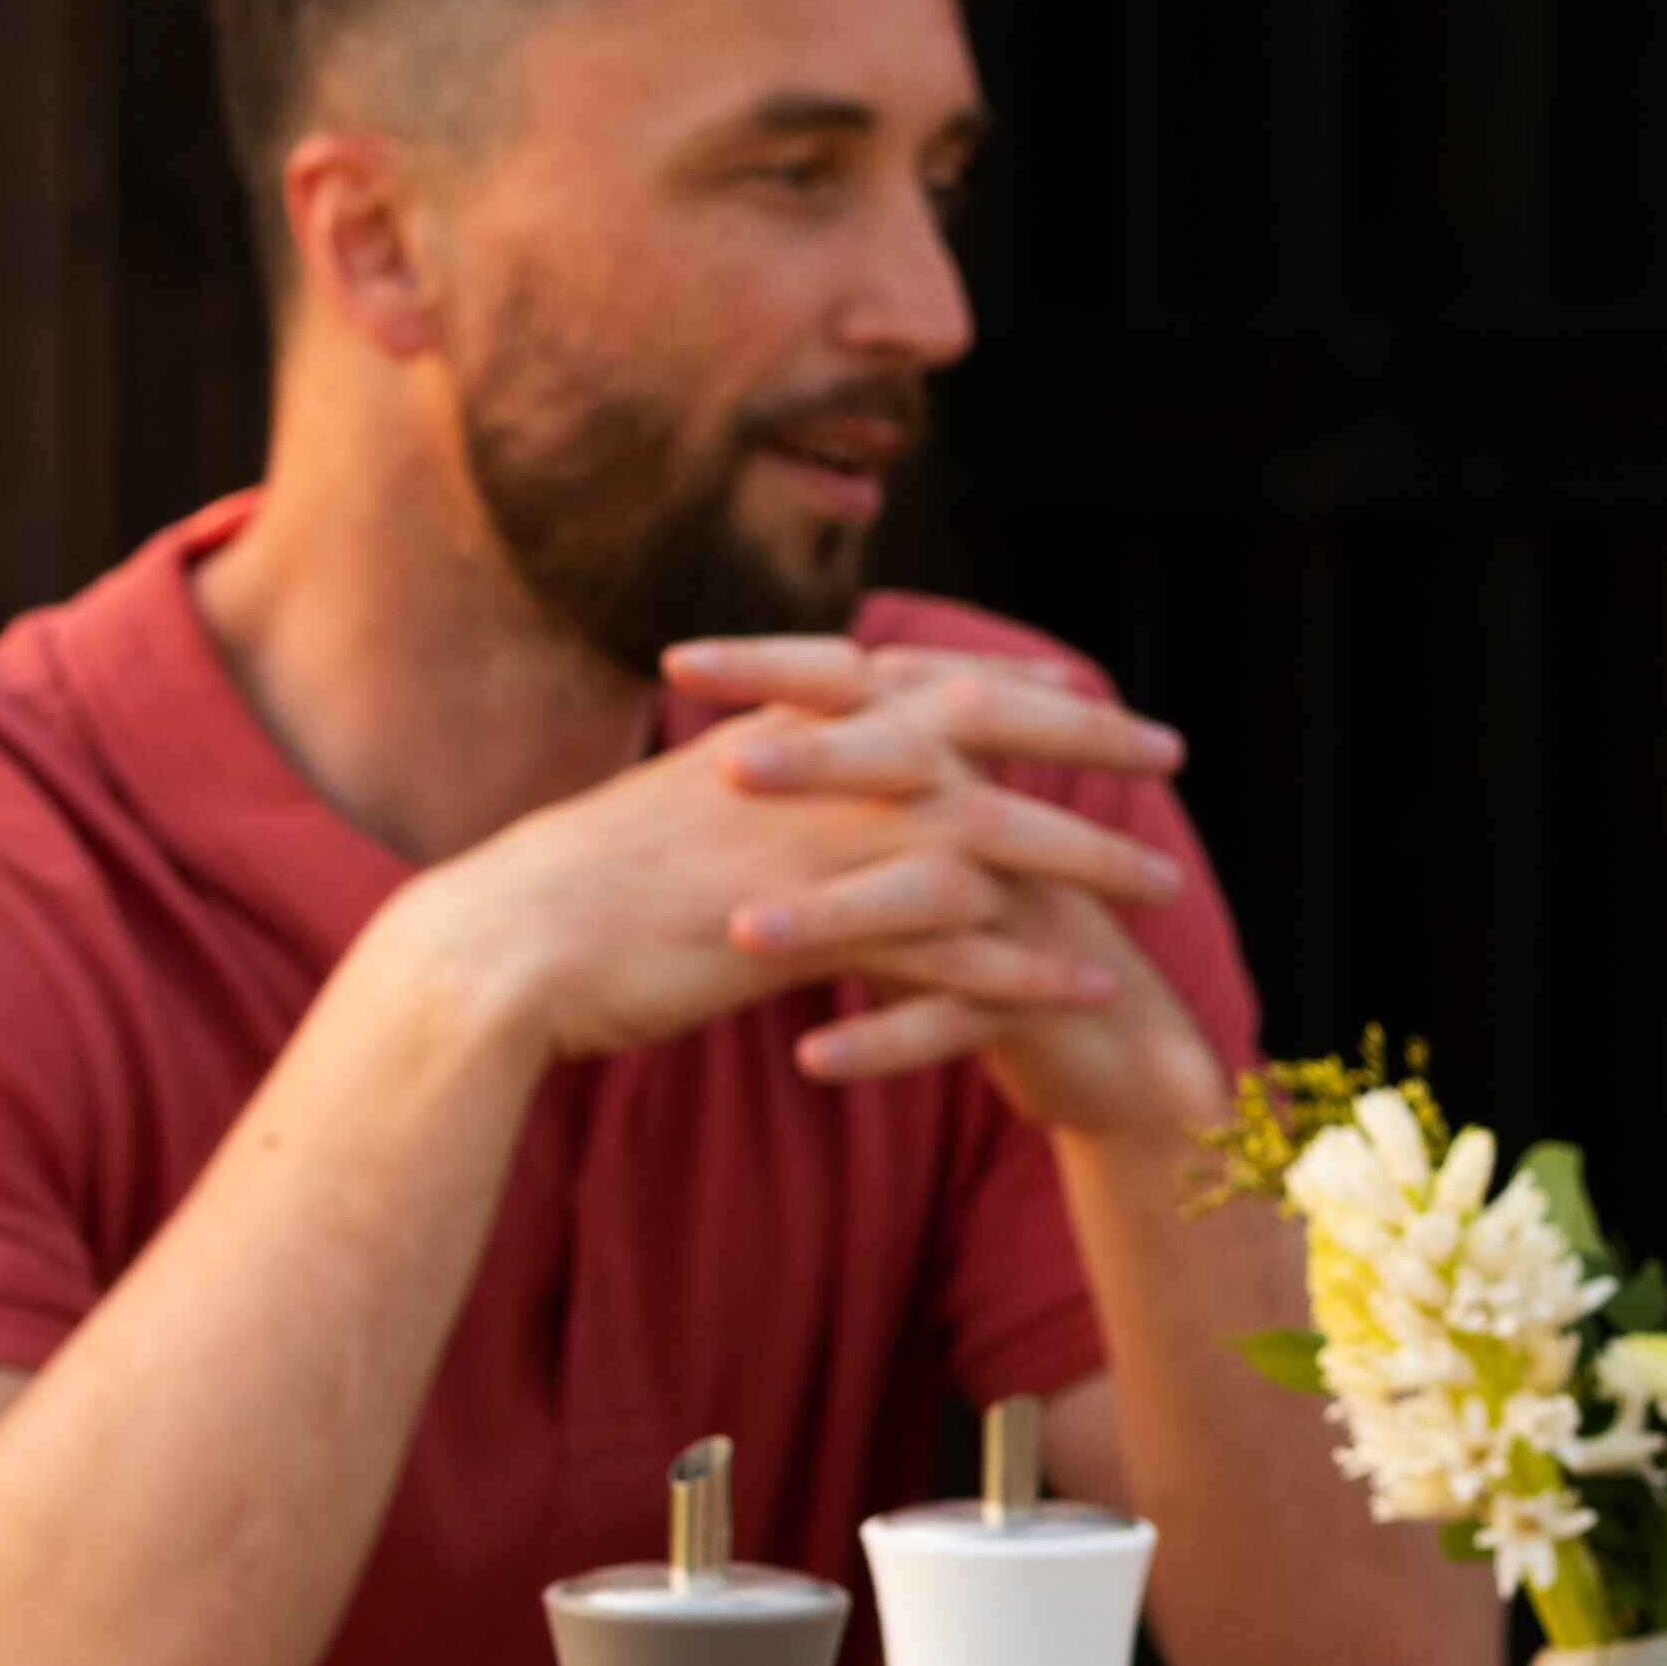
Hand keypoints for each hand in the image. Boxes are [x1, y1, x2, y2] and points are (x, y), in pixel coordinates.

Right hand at [369, 642, 1190, 1091]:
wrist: (496, 949)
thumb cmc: (558, 900)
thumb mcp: (658, 820)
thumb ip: (731, 803)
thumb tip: (759, 796)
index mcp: (775, 731)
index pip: (913, 681)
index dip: (1001, 680)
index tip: (1068, 682)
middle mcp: (809, 768)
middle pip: (981, 729)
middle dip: (1083, 737)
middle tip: (1170, 746)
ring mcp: (817, 844)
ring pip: (989, 834)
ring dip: (1085, 856)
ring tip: (1162, 886)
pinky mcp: (816, 930)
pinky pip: (953, 942)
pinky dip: (1028, 962)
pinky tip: (1091, 985)